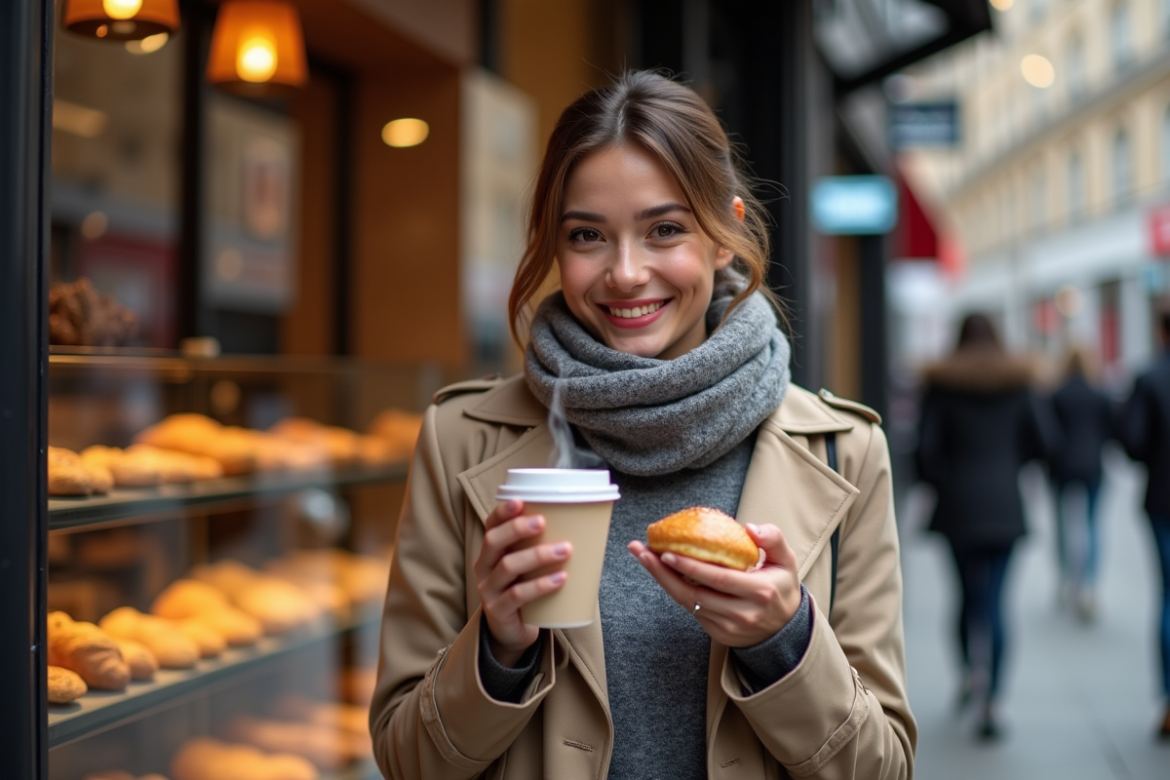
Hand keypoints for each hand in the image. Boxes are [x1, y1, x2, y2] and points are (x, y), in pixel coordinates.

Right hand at [473, 499, 571, 665]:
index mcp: (491, 551)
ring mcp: (488, 590)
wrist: (512, 631)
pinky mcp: (498, 611)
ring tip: (565, 550)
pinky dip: (540, 585)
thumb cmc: (525, 589)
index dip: (502, 512)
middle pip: (493, 541)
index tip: (520, 500)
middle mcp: (484, 567)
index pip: (490, 525)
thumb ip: (541, 546)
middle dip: (517, 528)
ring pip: (508, 567)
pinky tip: (560, 579)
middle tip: (543, 522)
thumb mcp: (527, 566)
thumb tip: (585, 523)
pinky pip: (518, 595)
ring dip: (538, 555)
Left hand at [628, 522, 800, 647]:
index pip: (719, 578)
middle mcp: (742, 613)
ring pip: (688, 603)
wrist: (786, 629)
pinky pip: (691, 609)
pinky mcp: (718, 634)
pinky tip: (662, 572)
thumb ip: (773, 539)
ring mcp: (728, 627)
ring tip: (644, 557)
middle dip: (664, 572)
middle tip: (642, 551)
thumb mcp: (787, 560)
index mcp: (760, 591)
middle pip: (695, 593)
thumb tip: (749, 528)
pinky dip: (675, 590)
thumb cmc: (781, 586)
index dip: (691, 566)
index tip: (667, 551)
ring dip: (663, 580)